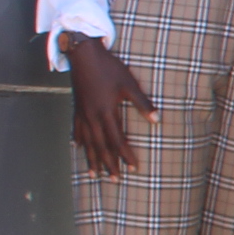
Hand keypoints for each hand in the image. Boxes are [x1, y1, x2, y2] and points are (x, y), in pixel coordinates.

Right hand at [62, 35, 154, 178]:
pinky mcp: (76, 107)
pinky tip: (77, 148)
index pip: (117, 139)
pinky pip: (76, 129)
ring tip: (94, 174)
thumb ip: (142, 103)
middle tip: (114, 180)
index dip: (126, 155)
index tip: (133, 168)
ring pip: (87, 141)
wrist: (82, 54)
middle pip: (101, 146)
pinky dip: (78, 141)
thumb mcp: (129, 83)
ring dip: (92, 159)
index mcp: (106, 111)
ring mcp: (82, 113)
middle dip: (109, 164)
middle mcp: (92, 116)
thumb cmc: (108, 67)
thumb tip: (157, 120)